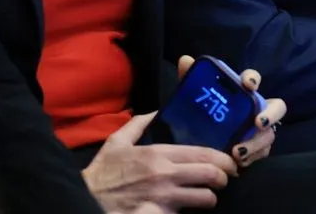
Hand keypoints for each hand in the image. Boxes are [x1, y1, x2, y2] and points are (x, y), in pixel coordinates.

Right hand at [83, 112, 237, 212]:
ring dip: (209, 198)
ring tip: (205, 196)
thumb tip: (157, 112)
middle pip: (210, 176)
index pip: (203, 154)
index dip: (222, 160)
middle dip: (222, 179)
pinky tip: (185, 209)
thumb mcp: (117, 141)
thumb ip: (138, 123)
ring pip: (204, 199)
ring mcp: (163, 200)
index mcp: (157, 154)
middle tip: (222, 180)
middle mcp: (165, 176)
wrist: (86, 199)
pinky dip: (189, 213)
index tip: (228, 163)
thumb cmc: (103, 172)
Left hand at [176, 56, 287, 167]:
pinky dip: (252, 157)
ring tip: (238, 151)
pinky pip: (262, 152)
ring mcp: (260, 130)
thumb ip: (192, 78)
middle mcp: (257, 109)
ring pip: (269, 134)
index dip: (253, 79)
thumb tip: (186, 60)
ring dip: (256, 143)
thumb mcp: (196, 96)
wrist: (203, 140)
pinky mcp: (258, 148)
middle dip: (271, 115)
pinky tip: (238, 160)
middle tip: (258, 123)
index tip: (248, 84)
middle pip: (277, 108)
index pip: (252, 79)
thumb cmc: (206, 112)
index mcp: (242, 92)